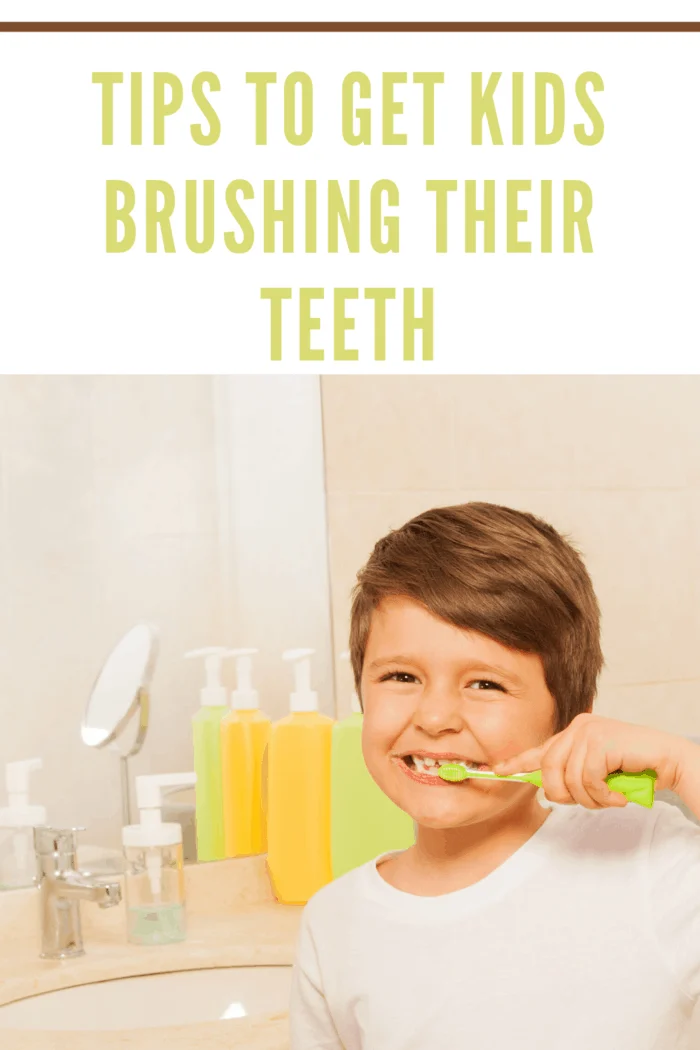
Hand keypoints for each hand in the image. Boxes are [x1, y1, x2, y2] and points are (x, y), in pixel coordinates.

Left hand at [491, 713, 692, 809]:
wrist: (668, 760)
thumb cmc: (634, 768)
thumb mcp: (597, 772)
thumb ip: (573, 774)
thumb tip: (545, 789)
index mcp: (573, 734)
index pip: (539, 750)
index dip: (518, 762)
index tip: (498, 771)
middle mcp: (577, 728)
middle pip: (548, 771)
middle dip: (564, 795)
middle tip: (590, 801)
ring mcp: (588, 731)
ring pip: (568, 779)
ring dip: (591, 798)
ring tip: (611, 797)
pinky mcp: (599, 741)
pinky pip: (587, 780)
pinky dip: (603, 795)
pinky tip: (618, 795)